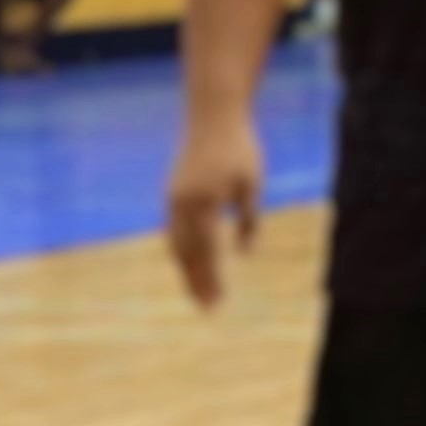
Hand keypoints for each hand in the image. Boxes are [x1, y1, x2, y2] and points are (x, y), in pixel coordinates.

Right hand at [164, 111, 262, 308]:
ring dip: (186, 269)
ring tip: (197, 291)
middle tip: (207, 308)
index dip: (212, 280)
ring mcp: (172, 200)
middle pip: (186, 255)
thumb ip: (248, 221)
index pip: (207, 253)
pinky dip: (181, 250)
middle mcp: (181, 207)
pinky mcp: (172, 194)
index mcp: (203, 206)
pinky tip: (190, 262)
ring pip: (176, 244)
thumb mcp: (252, 185)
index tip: (218, 302)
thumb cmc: (240, 150)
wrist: (214, 117)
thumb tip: (243, 254)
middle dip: (196, 282)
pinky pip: (173, 230)